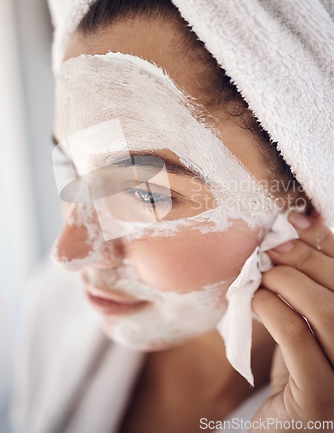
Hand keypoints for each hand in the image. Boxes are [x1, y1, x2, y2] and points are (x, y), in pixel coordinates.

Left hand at [250, 210, 333, 431]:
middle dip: (303, 258)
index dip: (325, 243)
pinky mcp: (321, 400)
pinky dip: (273, 310)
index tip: (294, 221)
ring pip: (328, 311)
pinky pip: (299, 339)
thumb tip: (296, 228)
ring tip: (262, 277)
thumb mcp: (310, 323)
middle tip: (269, 250)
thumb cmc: (299, 371)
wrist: (286, 429)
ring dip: (288, 282)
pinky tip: (255, 302)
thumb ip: (310, 287)